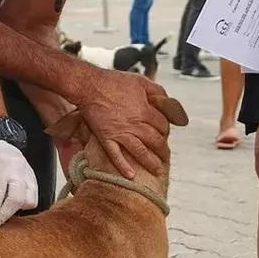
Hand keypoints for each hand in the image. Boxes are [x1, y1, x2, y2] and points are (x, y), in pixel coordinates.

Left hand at [0, 140, 38, 230]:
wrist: (1, 147)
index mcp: (1, 166)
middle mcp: (18, 170)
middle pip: (17, 199)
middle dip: (6, 214)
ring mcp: (29, 175)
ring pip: (30, 200)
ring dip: (17, 209)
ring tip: (5, 208)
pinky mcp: (35, 180)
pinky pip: (34, 199)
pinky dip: (23, 205)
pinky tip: (13, 204)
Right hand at [73, 69, 188, 177]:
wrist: (89, 86)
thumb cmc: (113, 82)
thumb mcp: (141, 82)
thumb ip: (158, 92)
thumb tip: (168, 102)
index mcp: (145, 111)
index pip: (163, 127)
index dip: (166, 130)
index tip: (164, 133)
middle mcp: (134, 125)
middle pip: (155, 142)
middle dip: (163, 150)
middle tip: (166, 156)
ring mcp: (120, 133)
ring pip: (140, 152)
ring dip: (151, 163)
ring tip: (157, 170)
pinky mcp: (106, 138)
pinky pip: (115, 156)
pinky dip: (123, 167)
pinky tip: (130, 175)